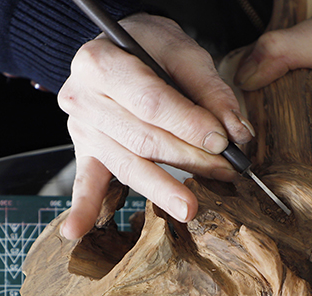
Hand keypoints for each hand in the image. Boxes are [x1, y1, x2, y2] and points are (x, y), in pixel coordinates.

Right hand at [57, 14, 254, 239]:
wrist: (114, 48)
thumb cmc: (147, 46)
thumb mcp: (180, 49)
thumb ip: (209, 88)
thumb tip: (236, 132)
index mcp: (100, 62)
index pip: (150, 102)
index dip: (188, 124)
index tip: (222, 142)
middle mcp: (82, 97)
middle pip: (141, 139)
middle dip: (188, 159)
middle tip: (224, 173)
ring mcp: (81, 129)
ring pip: (127, 165)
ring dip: (161, 189)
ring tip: (190, 208)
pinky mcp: (85, 152)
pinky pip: (85, 183)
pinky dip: (82, 209)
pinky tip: (75, 232)